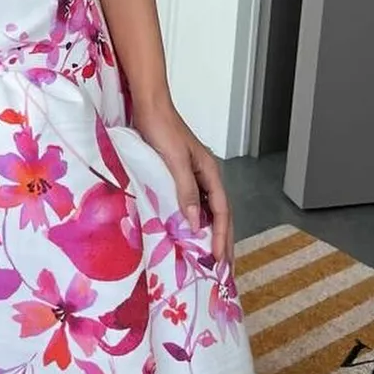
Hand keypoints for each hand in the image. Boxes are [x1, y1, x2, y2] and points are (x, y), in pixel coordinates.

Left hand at [135, 99, 233, 269]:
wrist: (149, 104)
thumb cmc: (161, 128)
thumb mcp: (175, 160)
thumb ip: (187, 190)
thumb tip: (197, 223)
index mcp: (210, 171)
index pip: (222, 210)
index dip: (221, 236)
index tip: (218, 259)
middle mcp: (206, 175)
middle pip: (221, 213)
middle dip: (223, 240)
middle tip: (224, 269)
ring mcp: (194, 175)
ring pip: (208, 210)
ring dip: (211, 233)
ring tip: (212, 258)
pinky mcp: (180, 174)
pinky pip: (193, 203)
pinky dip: (196, 221)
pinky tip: (190, 234)